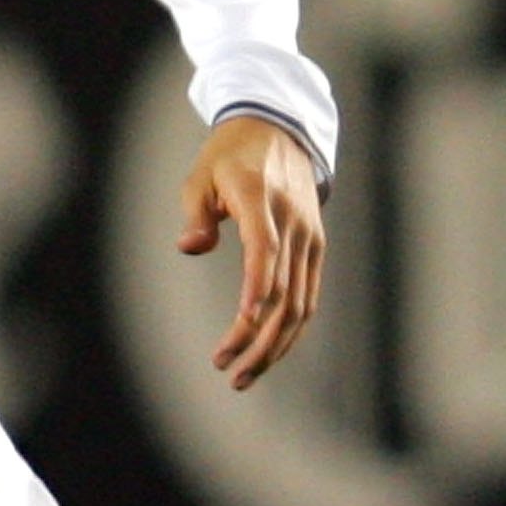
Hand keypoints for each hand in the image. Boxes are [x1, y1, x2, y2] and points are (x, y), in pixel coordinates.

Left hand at [177, 117, 323, 389]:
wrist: (279, 130)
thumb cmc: (228, 157)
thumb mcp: (200, 175)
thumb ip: (195, 213)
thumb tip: (190, 247)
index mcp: (261, 199)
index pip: (265, 249)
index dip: (256, 288)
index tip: (242, 324)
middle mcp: (293, 222)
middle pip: (283, 291)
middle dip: (256, 338)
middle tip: (227, 370)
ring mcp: (310, 237)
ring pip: (300, 304)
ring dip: (274, 346)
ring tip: (243, 375)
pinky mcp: (316, 247)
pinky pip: (308, 296)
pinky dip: (290, 330)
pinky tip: (268, 353)